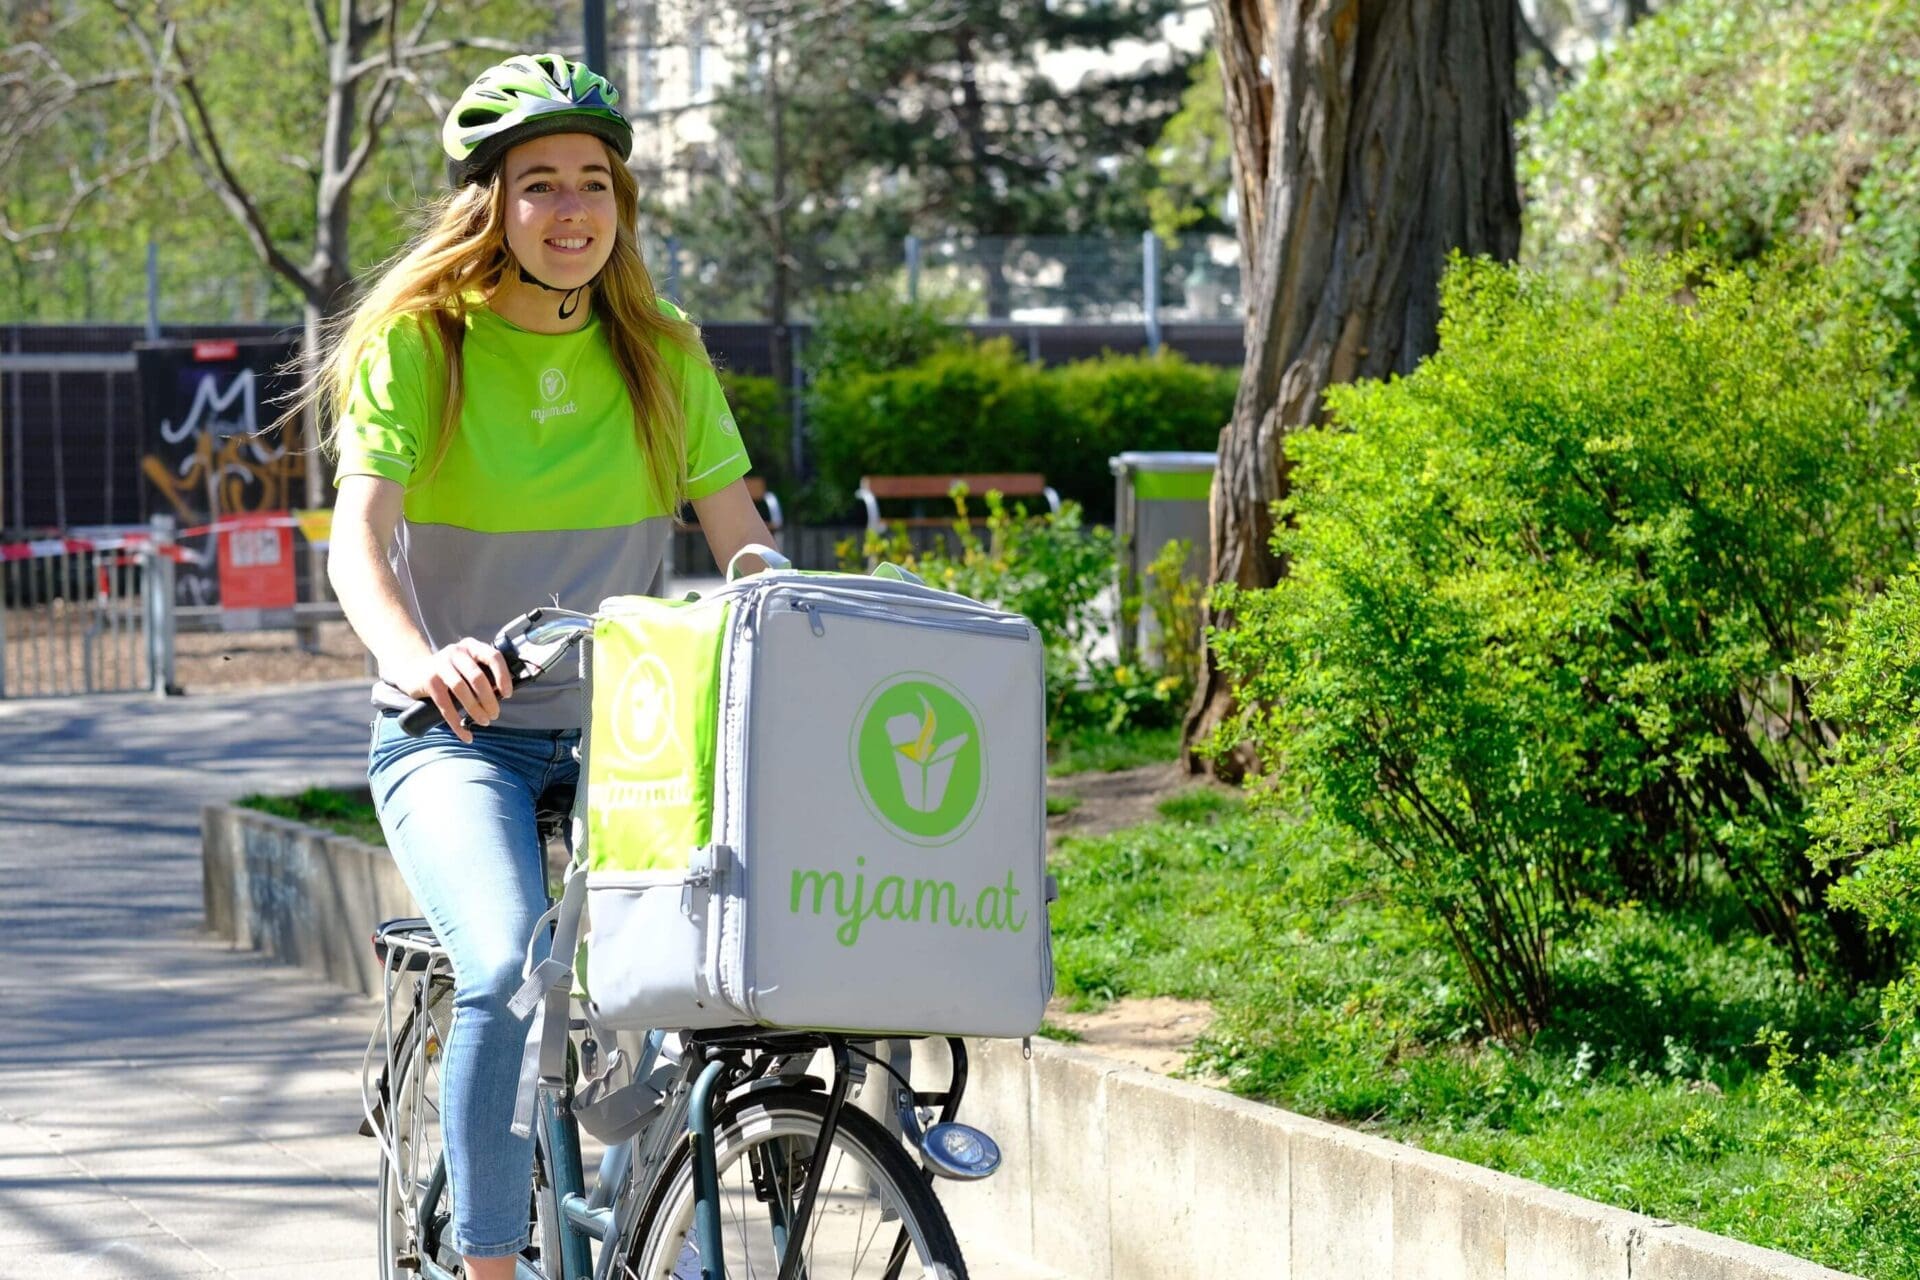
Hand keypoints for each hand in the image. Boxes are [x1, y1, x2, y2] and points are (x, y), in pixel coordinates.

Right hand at [388, 638, 513, 742]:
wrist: (413, 671)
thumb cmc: (450, 672)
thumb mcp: (466, 665)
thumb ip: (483, 674)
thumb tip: (502, 696)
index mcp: (471, 646)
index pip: (493, 657)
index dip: (503, 676)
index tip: (507, 694)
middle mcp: (456, 652)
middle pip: (477, 676)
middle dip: (489, 699)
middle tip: (495, 714)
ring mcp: (441, 665)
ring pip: (461, 689)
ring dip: (475, 709)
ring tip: (484, 721)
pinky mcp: (429, 681)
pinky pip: (445, 705)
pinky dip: (456, 723)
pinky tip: (465, 734)